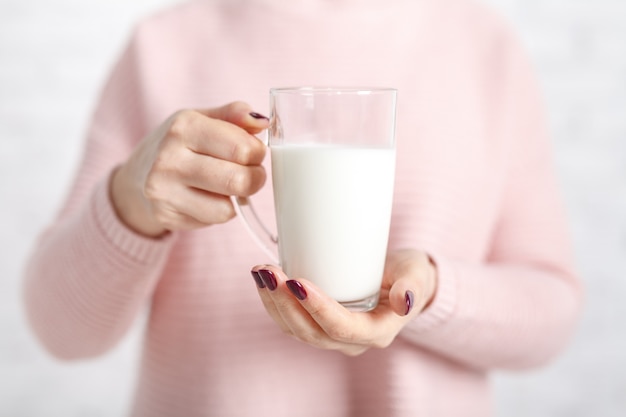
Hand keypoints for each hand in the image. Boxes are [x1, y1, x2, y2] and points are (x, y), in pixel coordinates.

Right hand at [111, 102, 268, 236]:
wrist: (138, 175)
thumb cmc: (182, 144)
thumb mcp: (204, 119)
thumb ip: (235, 115)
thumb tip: (263, 121)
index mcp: (184, 127)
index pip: (242, 148)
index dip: (257, 153)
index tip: (253, 152)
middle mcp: (169, 158)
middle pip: (238, 181)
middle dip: (254, 178)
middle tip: (249, 173)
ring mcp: (164, 190)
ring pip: (227, 208)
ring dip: (237, 198)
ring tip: (227, 186)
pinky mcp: (166, 215)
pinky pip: (214, 221)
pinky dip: (220, 210)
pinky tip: (207, 198)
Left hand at [251, 249, 437, 355]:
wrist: (404, 282)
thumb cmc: (410, 275)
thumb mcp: (416, 274)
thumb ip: (412, 285)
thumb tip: (405, 299)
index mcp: (377, 332)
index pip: (341, 327)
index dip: (317, 308)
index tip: (297, 282)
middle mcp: (352, 341)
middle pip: (312, 332)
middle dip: (286, 303)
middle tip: (269, 272)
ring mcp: (334, 336)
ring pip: (296, 330)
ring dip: (274, 303)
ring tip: (261, 272)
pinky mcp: (320, 324)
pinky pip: (292, 322)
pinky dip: (274, 302)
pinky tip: (264, 279)